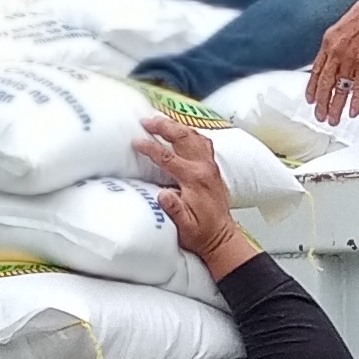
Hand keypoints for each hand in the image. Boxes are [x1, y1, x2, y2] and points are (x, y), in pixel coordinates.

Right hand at [141, 113, 256, 280]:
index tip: (136, 142)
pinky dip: (189, 132)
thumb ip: (174, 210)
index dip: (150, 148)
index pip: (168, 158)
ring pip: (194, 136)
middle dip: (164, 126)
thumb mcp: (184, 227)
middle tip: (146, 121)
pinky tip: (180, 131)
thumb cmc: (201, 234)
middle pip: (183, 138)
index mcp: (195, 180)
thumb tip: (162, 194)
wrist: (221, 237)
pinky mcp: (212, 168)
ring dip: (176, 126)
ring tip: (159, 120)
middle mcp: (204, 168)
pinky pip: (202, 142)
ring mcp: (210, 166)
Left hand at [307, 0, 358, 124]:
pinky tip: (351, 111)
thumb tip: (331, 59)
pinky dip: (354, 101)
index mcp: (328, 43)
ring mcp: (350, 59)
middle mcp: (336, 52)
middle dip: (321, 103)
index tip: (310, 99)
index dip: (312, 88)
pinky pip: (357, 87)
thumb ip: (335, 45)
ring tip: (333, 119)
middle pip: (325, 84)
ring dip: (335, 106)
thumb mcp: (341, 27)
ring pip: (339, 89)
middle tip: (320, 116)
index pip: (316, 71)